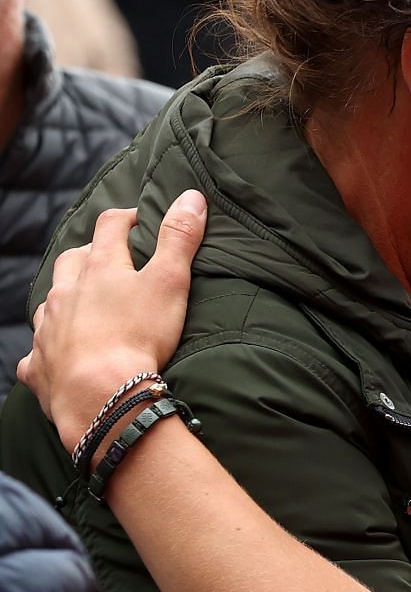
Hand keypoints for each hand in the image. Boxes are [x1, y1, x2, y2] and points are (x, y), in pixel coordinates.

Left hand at [19, 193, 206, 453]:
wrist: (101, 395)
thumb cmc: (139, 335)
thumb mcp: (170, 282)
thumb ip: (180, 238)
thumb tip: (192, 196)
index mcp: (99, 268)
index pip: (110, 228)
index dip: (125, 219)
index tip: (138, 220)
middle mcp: (66, 292)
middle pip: (72, 261)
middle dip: (88, 255)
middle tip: (107, 261)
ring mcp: (48, 329)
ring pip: (51, 303)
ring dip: (66, 299)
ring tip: (83, 306)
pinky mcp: (39, 366)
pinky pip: (37, 354)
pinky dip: (48, 351)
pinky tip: (57, 357)